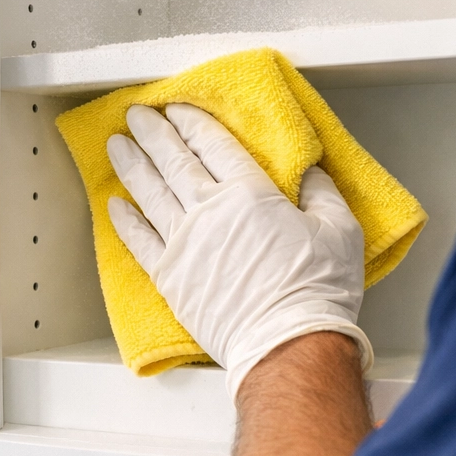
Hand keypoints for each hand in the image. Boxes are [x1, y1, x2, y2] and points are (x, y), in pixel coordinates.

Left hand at [106, 103, 371, 397]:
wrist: (287, 346)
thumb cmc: (316, 292)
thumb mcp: (340, 231)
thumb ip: (322, 194)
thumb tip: (311, 173)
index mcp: (250, 193)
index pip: (213, 145)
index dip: (192, 123)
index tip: (176, 109)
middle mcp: (209, 211)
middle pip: (174, 161)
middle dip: (153, 133)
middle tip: (136, 116)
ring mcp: (184, 243)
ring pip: (150, 193)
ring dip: (132, 166)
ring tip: (117, 146)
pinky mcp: (170, 276)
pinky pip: (139, 241)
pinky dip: (125, 220)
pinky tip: (115, 205)